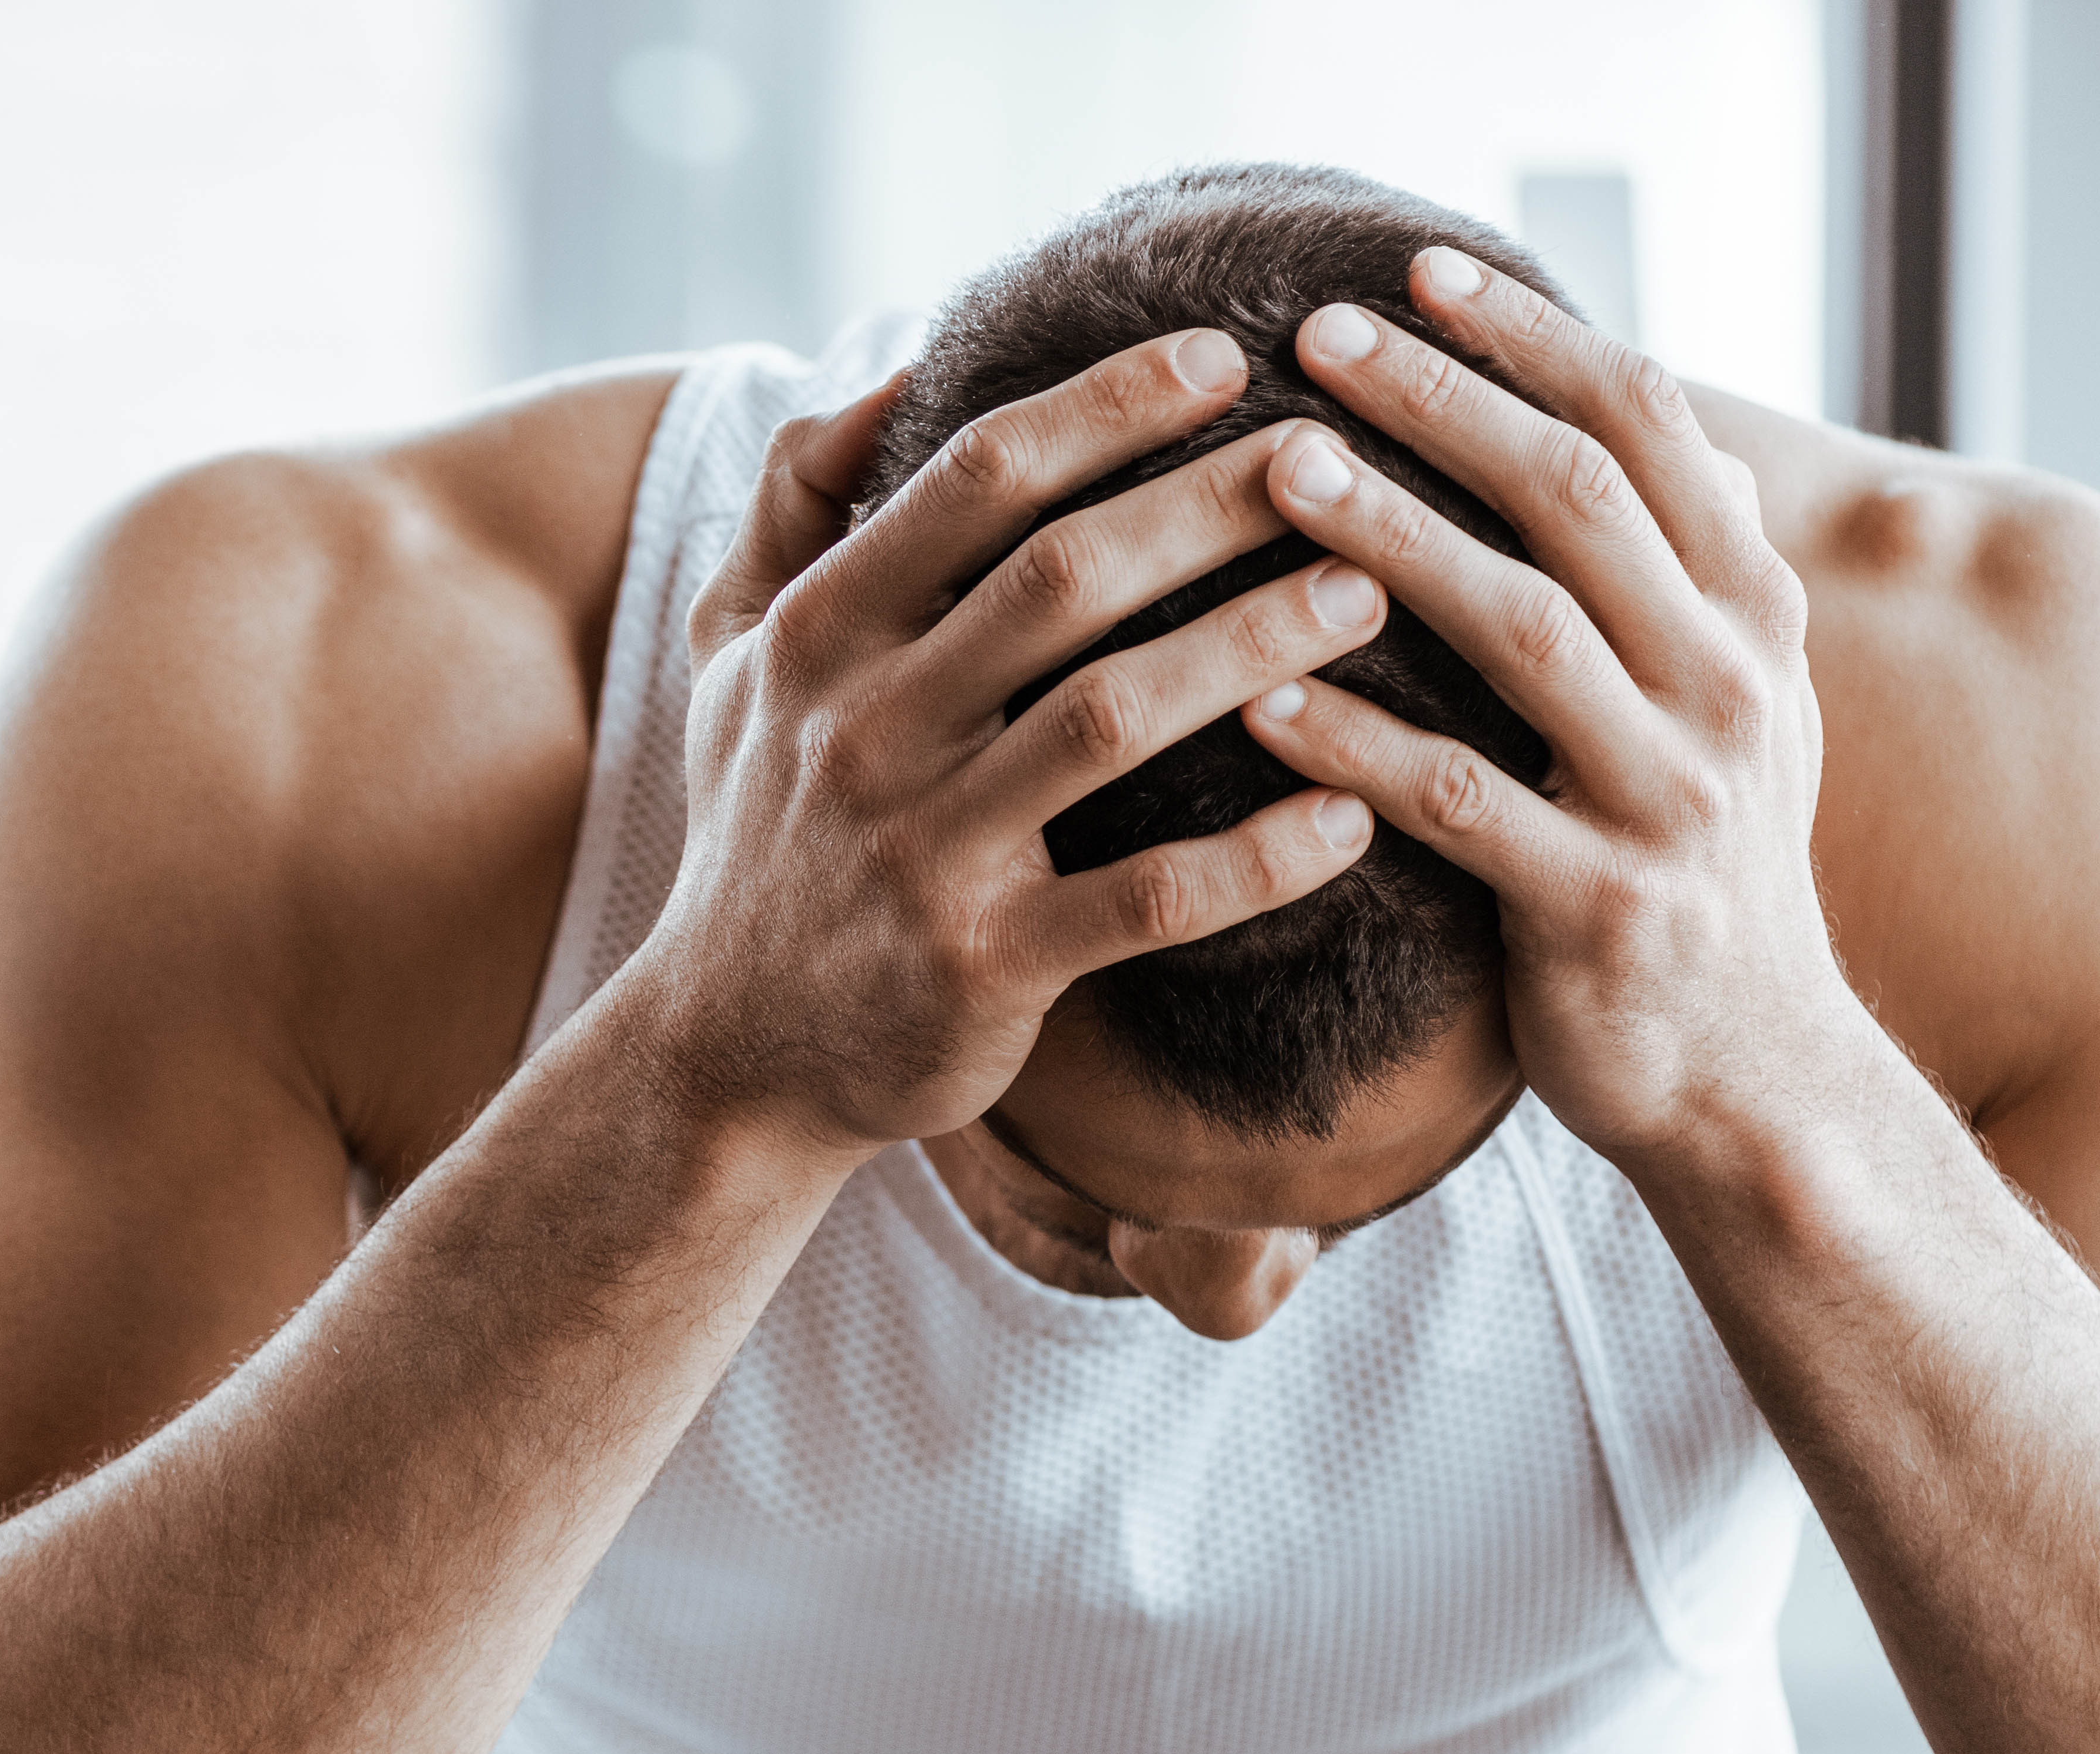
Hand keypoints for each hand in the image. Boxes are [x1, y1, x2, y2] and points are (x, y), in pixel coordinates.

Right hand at [645, 331, 1385, 1154]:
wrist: (728, 1052)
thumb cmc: (763, 831)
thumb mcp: (728, 662)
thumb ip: (788, 510)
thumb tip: (892, 371)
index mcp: (817, 638)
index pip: (974, 483)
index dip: (1106, 407)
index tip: (1228, 355)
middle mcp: (864, 731)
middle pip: (1063, 579)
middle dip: (1213, 505)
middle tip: (1341, 460)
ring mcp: (923, 854)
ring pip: (1113, 719)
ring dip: (1254, 647)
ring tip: (1371, 596)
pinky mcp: (982, 967)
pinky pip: (1145, 901)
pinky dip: (1254, 860)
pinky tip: (1349, 817)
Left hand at [1244, 251, 1853, 1165]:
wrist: (1750, 1072)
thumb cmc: (1682, 863)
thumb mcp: (1709, 697)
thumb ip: (1658, 573)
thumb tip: (1585, 415)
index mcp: (1748, 613)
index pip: (1645, 428)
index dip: (1532, 341)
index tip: (1415, 272)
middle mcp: (1726, 682)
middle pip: (1577, 500)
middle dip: (1447, 406)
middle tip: (1317, 339)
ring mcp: (1669, 797)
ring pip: (1523, 630)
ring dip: (1392, 540)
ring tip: (1272, 472)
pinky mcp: (1599, 908)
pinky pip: (1460, 805)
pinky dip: (1357, 745)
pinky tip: (1258, 701)